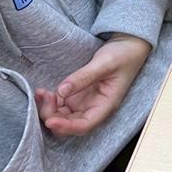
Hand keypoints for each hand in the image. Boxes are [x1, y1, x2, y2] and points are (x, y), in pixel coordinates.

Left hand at [35, 34, 150, 136]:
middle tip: (45, 97)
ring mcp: (86, 102)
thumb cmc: (124, 54)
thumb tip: (62, 91)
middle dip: (54, 116)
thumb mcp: (104, 63)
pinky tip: (43, 92)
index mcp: (106, 105)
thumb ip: (83, 77)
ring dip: (49, 109)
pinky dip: (50, 102)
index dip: (66, 126)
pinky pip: (61, 105)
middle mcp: (95, 107)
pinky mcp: (79, 95)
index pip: (85, 125)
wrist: (129, 45)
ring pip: (63, 116)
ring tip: (42, 93)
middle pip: (70, 124)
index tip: (50, 120)